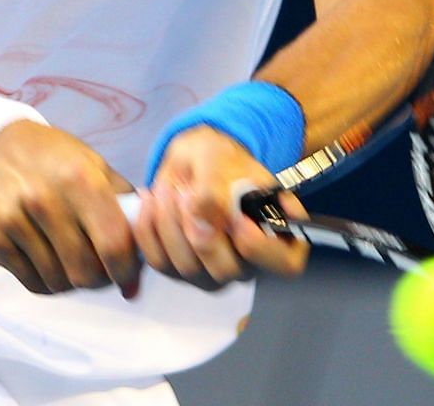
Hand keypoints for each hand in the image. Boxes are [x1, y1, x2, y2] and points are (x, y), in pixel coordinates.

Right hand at [0, 120, 141, 297]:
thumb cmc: (50, 157)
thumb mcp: (92, 164)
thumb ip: (122, 204)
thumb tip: (144, 253)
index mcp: (78, 179)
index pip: (113, 244)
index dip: (127, 269)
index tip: (129, 275)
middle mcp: (43, 200)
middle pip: (85, 271)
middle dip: (100, 280)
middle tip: (102, 272)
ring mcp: (13, 221)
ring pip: (58, 281)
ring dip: (73, 282)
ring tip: (75, 264)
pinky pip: (32, 283)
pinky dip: (48, 282)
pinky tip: (51, 264)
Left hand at [132, 126, 308, 289]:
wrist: (192, 162)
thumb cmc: (220, 160)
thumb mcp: (220, 160)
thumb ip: (216, 189)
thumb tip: (205, 221)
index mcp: (279, 235)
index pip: (284, 263)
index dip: (261, 248)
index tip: (238, 220)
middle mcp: (249, 262)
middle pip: (226, 271)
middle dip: (201, 230)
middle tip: (187, 193)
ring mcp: (213, 272)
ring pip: (187, 267)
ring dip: (170, 224)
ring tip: (170, 188)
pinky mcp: (180, 271)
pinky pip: (159, 261)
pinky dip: (148, 228)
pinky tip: (152, 200)